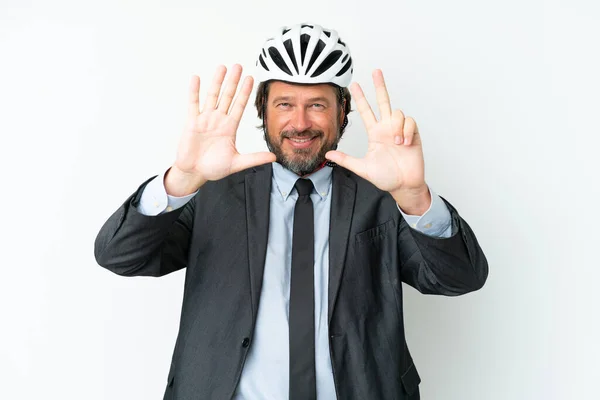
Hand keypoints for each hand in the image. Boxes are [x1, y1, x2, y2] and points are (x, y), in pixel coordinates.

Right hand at [166, 65, 275, 195]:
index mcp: (229, 128)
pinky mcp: (191, 122)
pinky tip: (196, 78)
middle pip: (227, 96)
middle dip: (233, 81)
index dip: (245, 93)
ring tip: (222, 67)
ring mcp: (205, 120)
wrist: (194, 173)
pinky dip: (194, 91)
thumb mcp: (237, 163)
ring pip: (212, 96)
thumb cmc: (214, 168)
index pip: (239, 106)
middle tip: (238, 66)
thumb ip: (255, 158)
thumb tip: (274, 157)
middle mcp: (218, 120)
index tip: (251, 79)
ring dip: (217, 82)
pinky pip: (193, 104)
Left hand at [325, 69, 429, 213]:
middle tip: (375, 71)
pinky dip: (407, 131)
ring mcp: (400, 130)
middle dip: (380, 86)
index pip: (366, 111)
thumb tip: (328, 155)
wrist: (403, 185)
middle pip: (383, 101)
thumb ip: (346, 160)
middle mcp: (387, 128)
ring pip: (397, 112)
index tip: (354, 85)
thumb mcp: (362, 168)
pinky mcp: (413, 134)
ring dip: (396, 126)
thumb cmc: (385, 177)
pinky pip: (410, 122)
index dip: (361, 98)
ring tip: (396, 143)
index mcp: (375, 133)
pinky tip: (404, 144)